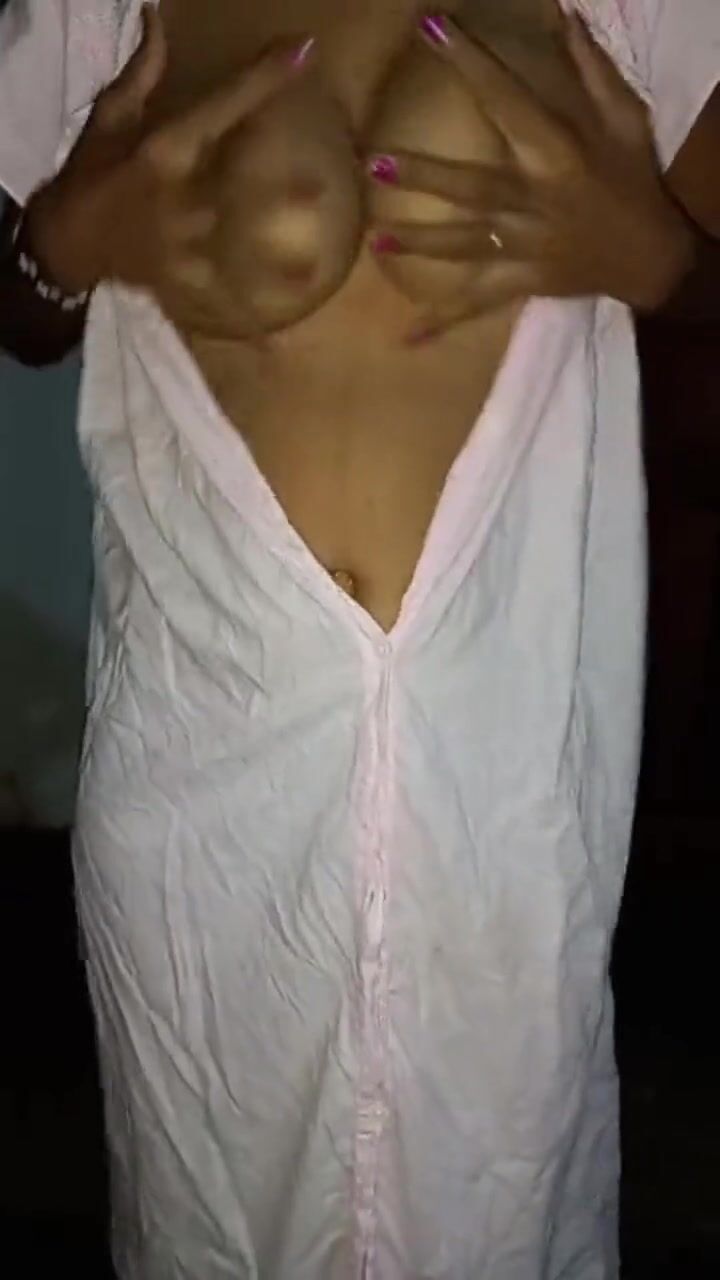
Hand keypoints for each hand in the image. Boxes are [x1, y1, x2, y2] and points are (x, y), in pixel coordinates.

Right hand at [25, 6, 314, 338]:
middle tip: (320, 187)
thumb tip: (155, 20)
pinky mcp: (184, 276)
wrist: (66, 242)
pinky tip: (292, 302)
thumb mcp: (111, 118)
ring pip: (237, 246)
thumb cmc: (94, 174)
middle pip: (237, 186)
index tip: (300, 53)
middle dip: (276, 186)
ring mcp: (182, 242)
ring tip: (311, 262)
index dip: (262, 79)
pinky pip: (225, 290)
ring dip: (274, 256)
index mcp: (166, 149)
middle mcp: (178, 196)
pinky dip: (256, 300)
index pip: (222, 105)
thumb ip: (143, 73)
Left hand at [368, 10, 693, 337]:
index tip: (432, 31)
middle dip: (424, 175)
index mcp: (557, 156)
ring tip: (375, 236)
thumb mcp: (624, 119)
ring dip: (419, 241)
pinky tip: (407, 338)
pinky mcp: (521, 282)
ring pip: (464, 245)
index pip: (507, 101)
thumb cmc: (634, 182)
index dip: (471, 64)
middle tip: (374, 161)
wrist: (651, 258)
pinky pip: (478, 304)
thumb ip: (591, 69)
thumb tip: (563, 16)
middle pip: (471, 186)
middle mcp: (534, 203)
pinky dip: (444, 323)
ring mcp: (525, 248)